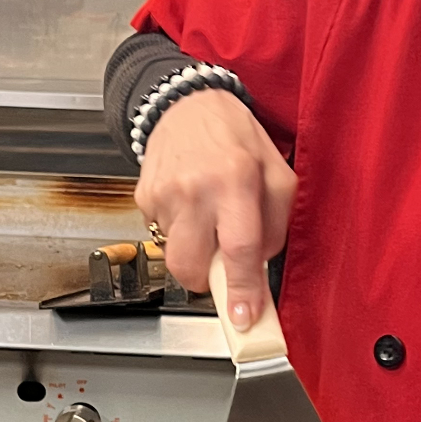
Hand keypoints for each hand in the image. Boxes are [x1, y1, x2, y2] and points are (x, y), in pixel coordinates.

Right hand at [135, 88, 296, 325]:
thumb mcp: (277, 171)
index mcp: (236, 180)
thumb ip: (277, 223)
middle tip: (223, 264)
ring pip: (175, 254)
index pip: (239, 249)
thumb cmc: (235, 137)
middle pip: (191, 266)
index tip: (243, 318)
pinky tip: (190, 204)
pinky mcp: (143, 198)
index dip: (242, 290)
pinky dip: (180, 230)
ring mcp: (163, 195)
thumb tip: (260, 266)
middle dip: (207, 281)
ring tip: (208, 217)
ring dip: (195, 249)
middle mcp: (196, 189)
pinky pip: (162, 234)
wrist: (185, 104)